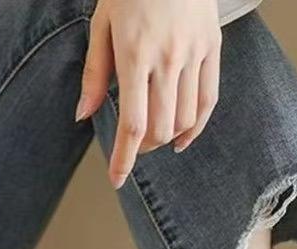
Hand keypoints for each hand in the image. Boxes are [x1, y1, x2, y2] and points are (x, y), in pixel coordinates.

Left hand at [76, 0, 221, 188]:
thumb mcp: (102, 23)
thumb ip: (95, 73)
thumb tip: (84, 114)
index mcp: (135, 53)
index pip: (133, 123)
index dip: (124, 157)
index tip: (117, 178)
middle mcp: (168, 59)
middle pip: (161, 128)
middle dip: (145, 147)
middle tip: (134, 145)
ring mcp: (194, 56)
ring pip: (185, 120)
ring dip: (167, 137)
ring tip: (156, 137)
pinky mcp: (212, 51)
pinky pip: (208, 102)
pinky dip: (196, 127)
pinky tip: (183, 137)